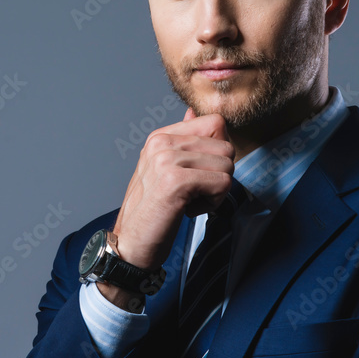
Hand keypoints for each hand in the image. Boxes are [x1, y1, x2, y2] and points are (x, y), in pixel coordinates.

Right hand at [97, 107, 234, 308]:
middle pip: (226, 146)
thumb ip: (182, 141)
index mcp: (160, 137)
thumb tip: (193, 113)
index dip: (220, 151)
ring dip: (217, 191)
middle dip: (220, 175)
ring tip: (190, 202)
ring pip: (227, 165)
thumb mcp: (164, 169)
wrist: (131, 244)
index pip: (215, 123)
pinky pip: (222, 183)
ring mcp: (167, 160)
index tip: (202, 173)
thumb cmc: (150, 211)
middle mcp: (162, 143)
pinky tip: (189, 210)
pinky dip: (213, 203)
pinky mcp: (175, 181)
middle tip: (195, 194)